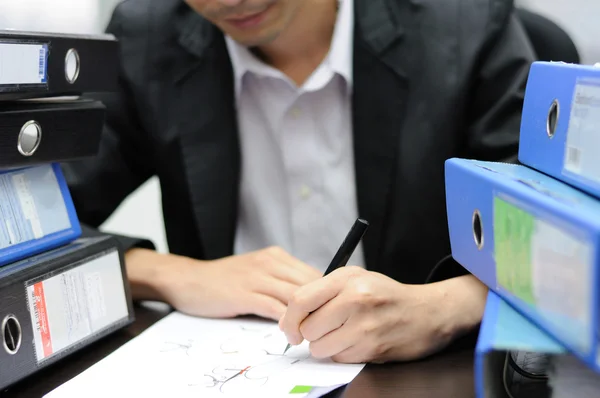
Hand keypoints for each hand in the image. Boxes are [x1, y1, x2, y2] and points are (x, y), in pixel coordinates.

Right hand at [125, 247, 321, 320]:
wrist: (189, 279)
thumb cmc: (225, 279)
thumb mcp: (257, 270)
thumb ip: (281, 280)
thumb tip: (310, 298)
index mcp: (276, 256)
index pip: (313, 274)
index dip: (325, 295)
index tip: (329, 312)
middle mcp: (269, 262)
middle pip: (308, 285)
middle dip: (319, 307)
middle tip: (323, 327)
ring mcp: (256, 277)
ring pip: (294, 297)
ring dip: (305, 318)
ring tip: (308, 334)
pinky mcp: (243, 294)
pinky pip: (273, 308)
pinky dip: (285, 322)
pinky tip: (289, 333)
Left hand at [279, 267, 485, 363]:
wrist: (428, 312)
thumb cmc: (386, 296)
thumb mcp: (355, 279)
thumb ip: (323, 292)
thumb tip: (291, 316)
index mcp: (346, 278)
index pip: (300, 300)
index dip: (289, 319)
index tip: (290, 328)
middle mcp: (355, 299)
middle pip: (308, 328)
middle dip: (310, 334)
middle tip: (322, 330)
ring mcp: (365, 325)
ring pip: (321, 348)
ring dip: (326, 346)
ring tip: (343, 335)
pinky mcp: (373, 348)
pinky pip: (340, 358)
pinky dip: (344, 354)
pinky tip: (358, 341)